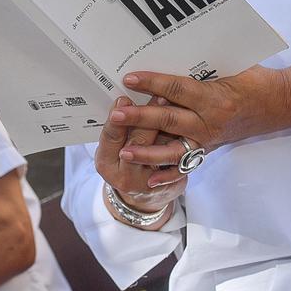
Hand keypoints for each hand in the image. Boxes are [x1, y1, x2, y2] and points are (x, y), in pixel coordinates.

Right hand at [95, 97, 186, 224]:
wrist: (143, 195)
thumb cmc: (124, 164)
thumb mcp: (112, 150)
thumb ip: (118, 129)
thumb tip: (126, 100)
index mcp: (106, 163)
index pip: (111, 137)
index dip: (119, 117)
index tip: (124, 98)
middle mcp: (124, 175)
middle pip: (137, 142)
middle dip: (147, 116)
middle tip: (157, 95)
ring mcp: (147, 182)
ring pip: (160, 150)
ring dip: (167, 125)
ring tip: (172, 103)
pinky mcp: (168, 183)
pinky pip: (177, 159)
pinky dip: (180, 140)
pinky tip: (185, 123)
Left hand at [111, 66, 284, 166]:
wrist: (278, 104)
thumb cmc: (253, 78)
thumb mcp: (231, 65)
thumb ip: (201, 65)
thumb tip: (168, 51)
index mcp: (216, 97)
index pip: (177, 90)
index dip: (153, 84)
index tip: (129, 78)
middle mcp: (210, 122)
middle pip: (169, 120)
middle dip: (140, 119)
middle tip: (115, 115)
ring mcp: (209, 139)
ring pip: (173, 149)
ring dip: (147, 151)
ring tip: (124, 152)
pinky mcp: (208, 150)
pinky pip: (185, 165)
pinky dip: (167, 174)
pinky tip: (148, 179)